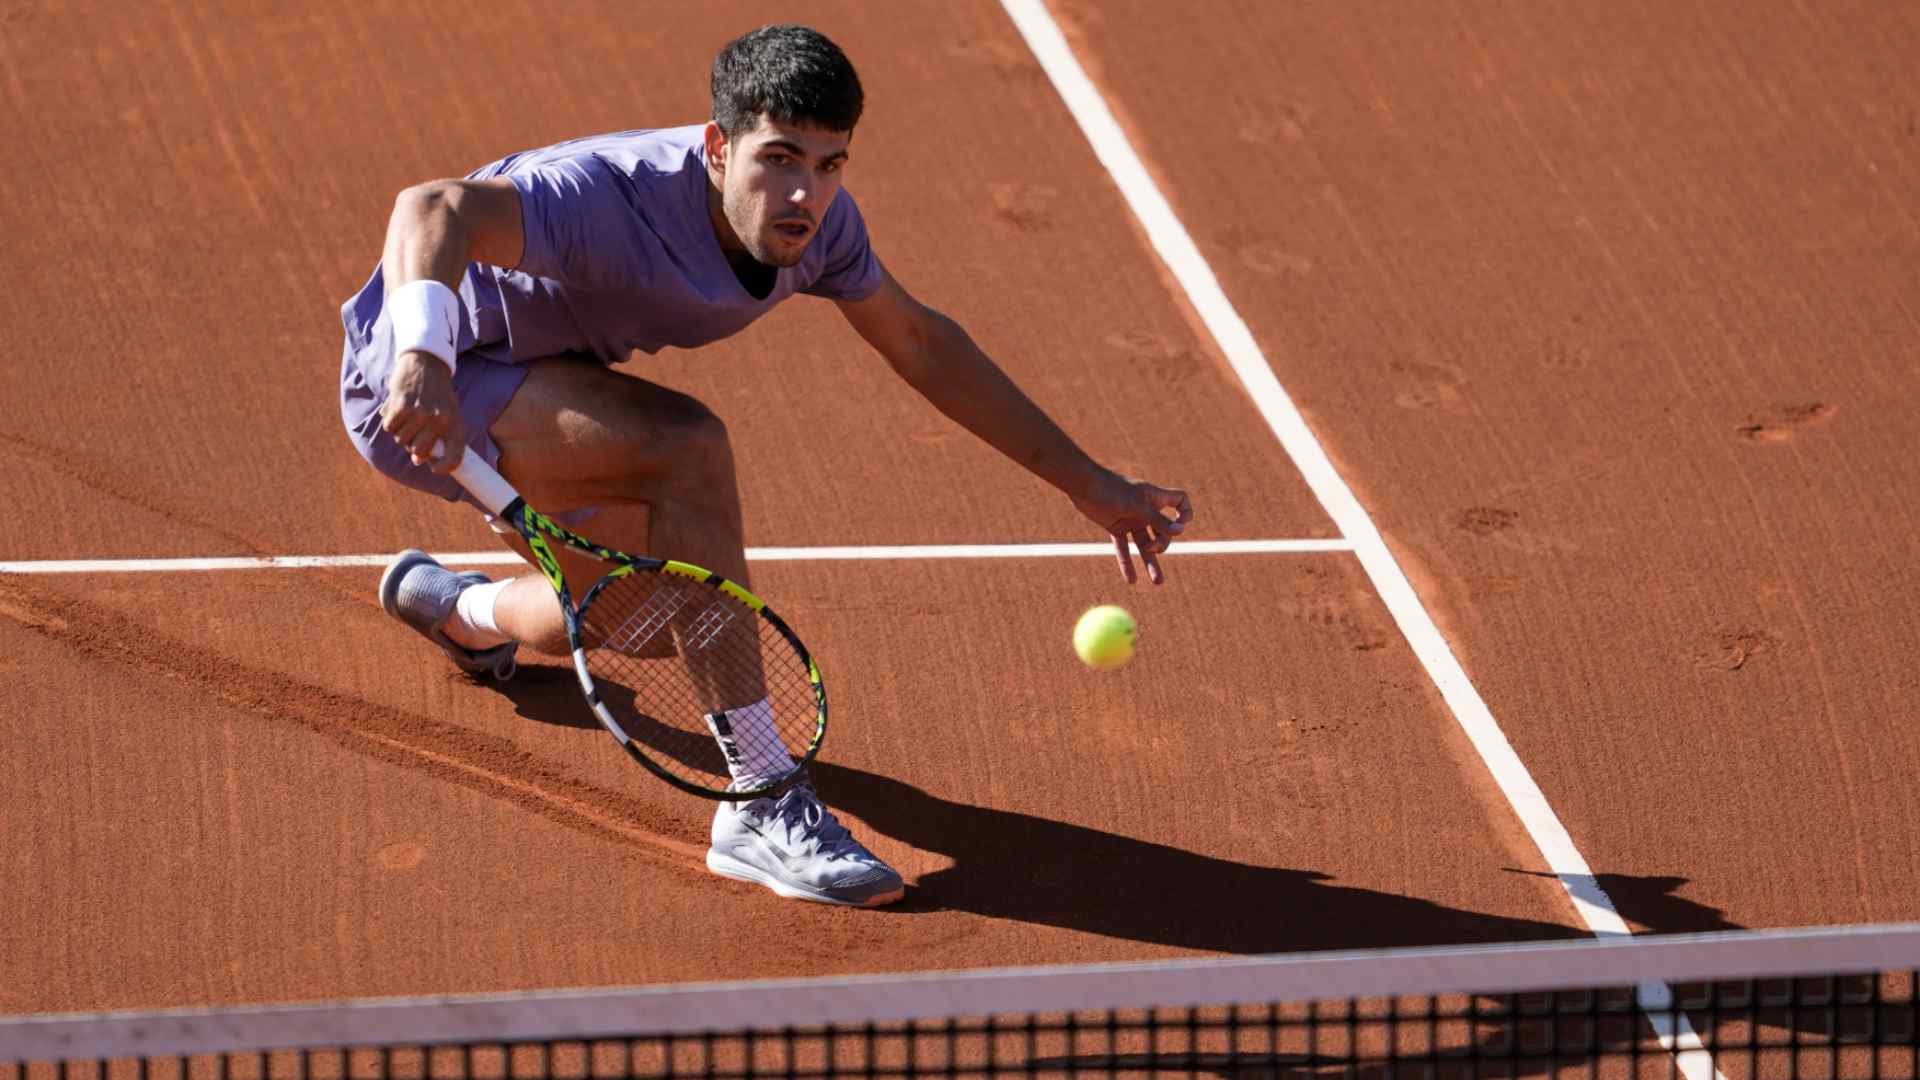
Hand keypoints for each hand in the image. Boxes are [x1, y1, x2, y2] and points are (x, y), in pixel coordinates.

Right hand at [380, 351, 464, 474]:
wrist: (426, 363)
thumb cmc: (438, 395)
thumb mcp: (449, 415)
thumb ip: (438, 439)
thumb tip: (417, 461)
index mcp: (455, 425)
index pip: (453, 459)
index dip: (443, 469)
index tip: (433, 467)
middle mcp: (439, 422)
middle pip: (418, 452)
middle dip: (413, 446)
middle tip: (415, 431)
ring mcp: (420, 414)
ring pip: (401, 440)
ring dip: (401, 432)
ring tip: (408, 417)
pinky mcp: (401, 406)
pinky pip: (390, 427)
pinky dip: (391, 420)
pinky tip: (399, 408)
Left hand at [1071, 469, 1193, 584]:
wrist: (1082, 485)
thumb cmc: (1111, 489)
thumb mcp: (1137, 507)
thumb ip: (1158, 520)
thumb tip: (1180, 531)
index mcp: (1155, 497)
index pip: (1180, 501)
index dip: (1185, 514)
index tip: (1179, 526)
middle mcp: (1146, 509)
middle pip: (1164, 531)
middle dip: (1161, 543)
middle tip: (1152, 548)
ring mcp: (1131, 519)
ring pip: (1145, 543)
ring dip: (1150, 562)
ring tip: (1158, 583)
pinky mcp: (1116, 527)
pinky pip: (1124, 548)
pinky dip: (1127, 563)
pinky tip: (1131, 580)